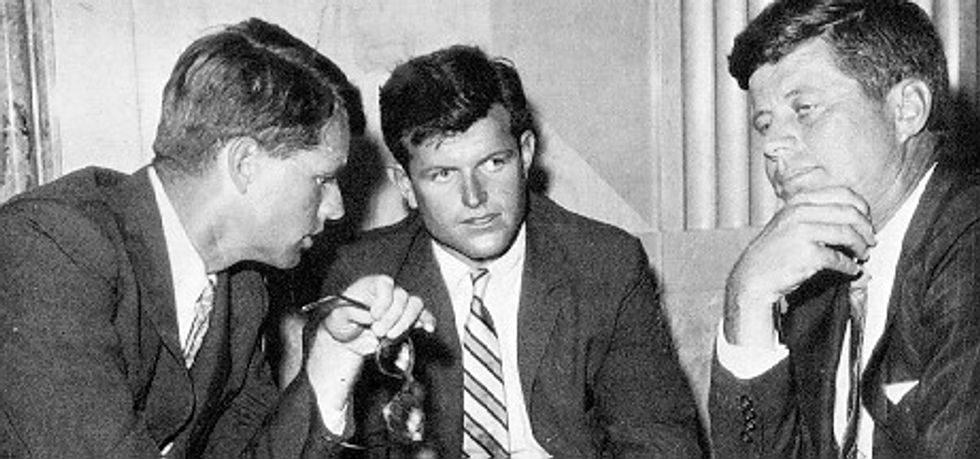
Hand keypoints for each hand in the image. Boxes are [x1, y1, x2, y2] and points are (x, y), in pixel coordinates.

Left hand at [306, 275, 434, 412]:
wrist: (347, 336)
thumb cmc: (342, 320)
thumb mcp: (338, 315)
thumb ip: (351, 312)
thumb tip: (369, 317)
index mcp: (373, 285)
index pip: (386, 284)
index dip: (382, 301)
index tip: (373, 315)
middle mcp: (390, 292)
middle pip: (402, 297)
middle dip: (392, 317)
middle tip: (377, 331)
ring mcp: (401, 306)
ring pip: (415, 306)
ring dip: (405, 323)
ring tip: (390, 336)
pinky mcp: (409, 321)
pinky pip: (424, 316)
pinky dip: (428, 321)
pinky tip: (428, 328)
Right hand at [724, 186, 875, 346]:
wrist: (754, 276)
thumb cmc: (775, 252)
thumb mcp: (790, 222)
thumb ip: (815, 214)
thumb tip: (854, 217)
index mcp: (799, 201)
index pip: (843, 193)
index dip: (862, 207)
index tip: (867, 221)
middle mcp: (799, 212)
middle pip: (849, 212)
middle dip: (866, 228)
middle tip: (871, 240)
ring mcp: (802, 232)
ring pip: (847, 233)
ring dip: (861, 246)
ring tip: (863, 255)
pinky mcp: (807, 254)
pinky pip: (839, 258)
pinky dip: (850, 266)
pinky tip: (851, 269)